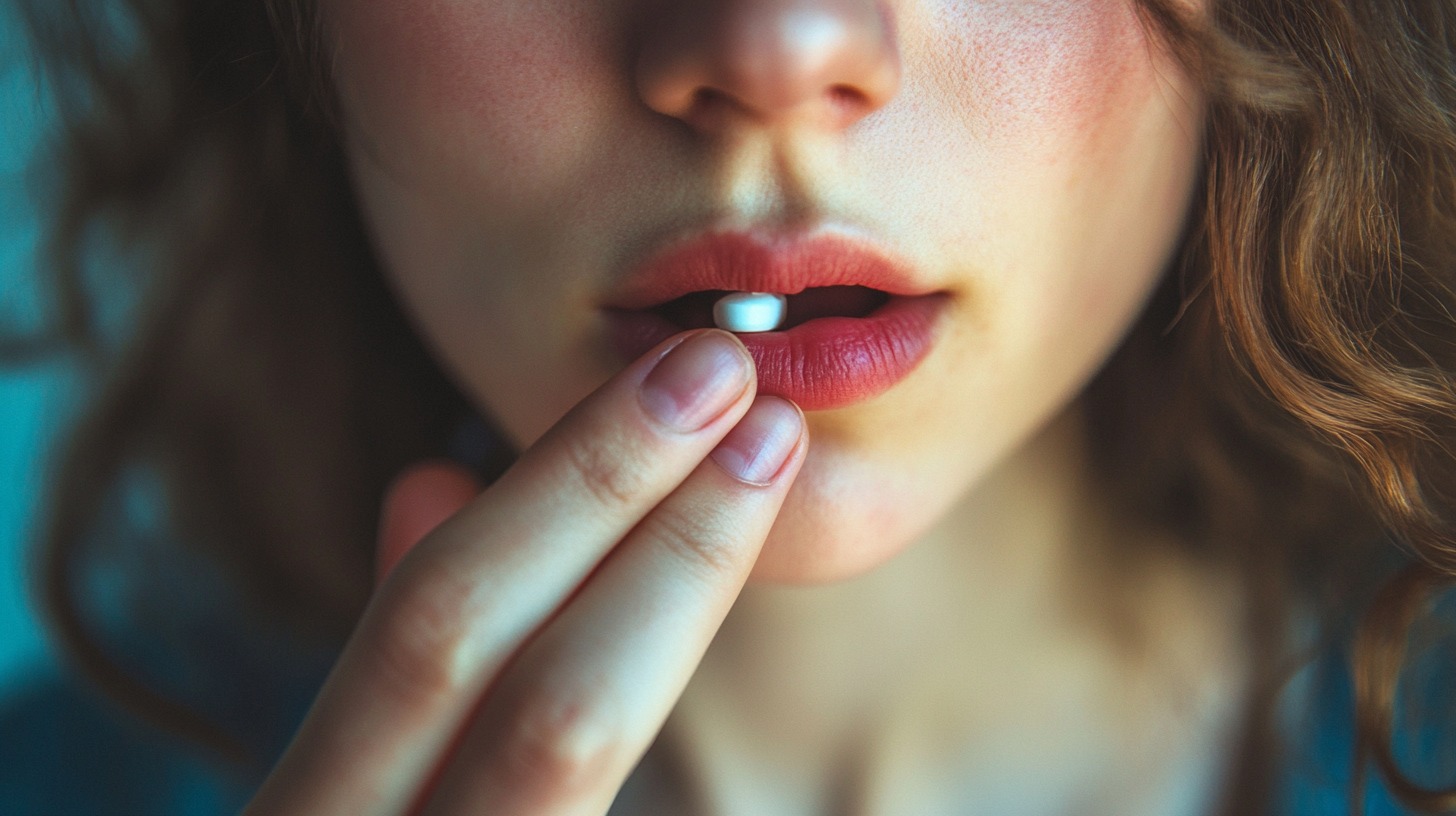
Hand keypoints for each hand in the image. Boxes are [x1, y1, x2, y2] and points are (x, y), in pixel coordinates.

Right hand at [246, 329, 807, 814]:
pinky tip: (706, 614)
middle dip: (653, 528)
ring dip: (678, 601)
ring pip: (575, 753)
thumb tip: (425, 476)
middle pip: (536, 693)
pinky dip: (653, 695)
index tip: (685, 376)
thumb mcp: (346, 782)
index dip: (568, 485)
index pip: (434, 627)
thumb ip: (394, 663)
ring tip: (757, 474)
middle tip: (754, 396)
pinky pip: (624, 810)